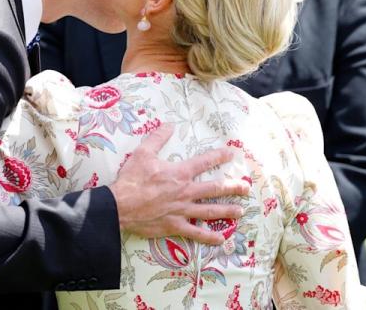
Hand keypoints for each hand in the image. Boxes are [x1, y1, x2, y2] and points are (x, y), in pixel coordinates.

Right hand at [109, 124, 248, 245]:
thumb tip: (169, 124)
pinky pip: (196, 233)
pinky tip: (220, 240)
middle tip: (245, 187)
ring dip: (227, 211)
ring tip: (240, 211)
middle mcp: (185, 192)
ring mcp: (182, 210)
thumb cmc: (131, 179)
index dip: (219, 156)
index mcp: (179, 173)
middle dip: (232, 187)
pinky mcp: (175, 226)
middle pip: (214, 189)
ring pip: (210, 211)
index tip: (231, 153)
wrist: (120, 205)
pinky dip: (209, 238)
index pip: (204, 162)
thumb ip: (157, 138)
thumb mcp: (142, 153)